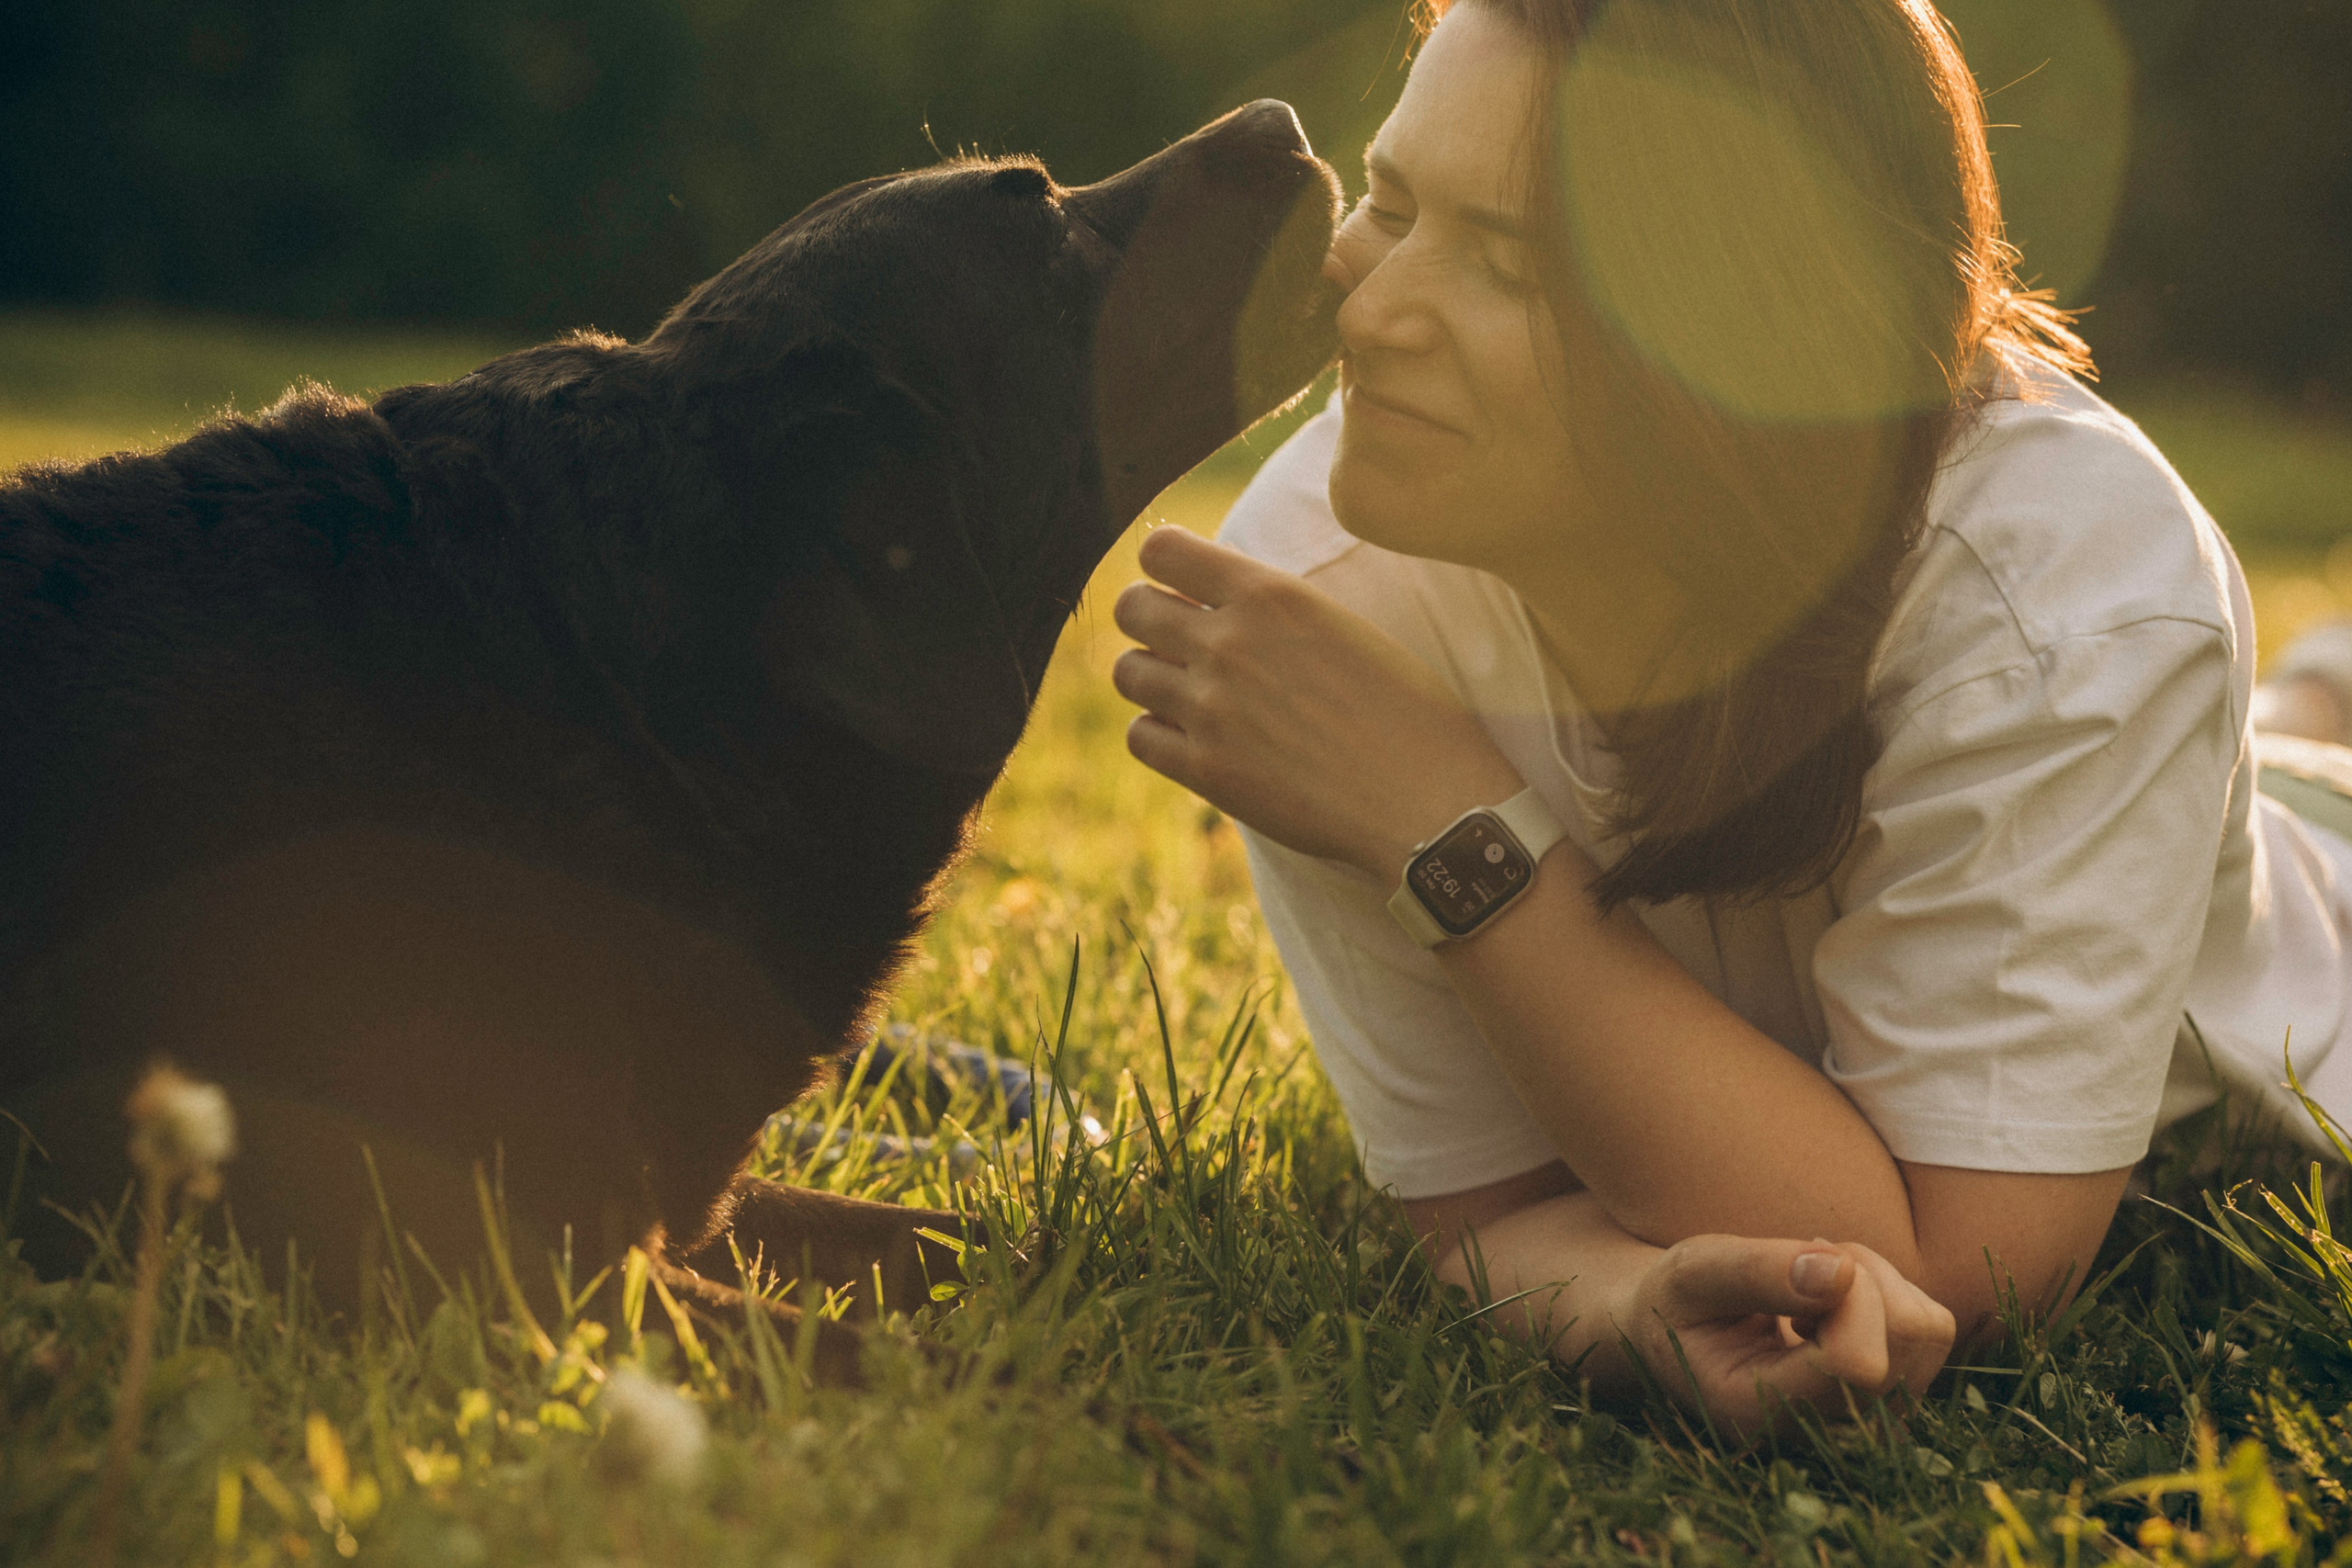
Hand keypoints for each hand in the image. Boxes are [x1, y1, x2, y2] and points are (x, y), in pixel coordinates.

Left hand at [1112, 527, 1522, 876]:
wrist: (1427, 801)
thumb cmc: (1407, 711)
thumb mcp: (1343, 626)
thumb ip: (1274, 608)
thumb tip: (1216, 597)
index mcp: (1271, 594)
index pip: (1162, 551)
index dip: (1165, 568)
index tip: (1185, 588)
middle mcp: (1230, 643)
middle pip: (1131, 607)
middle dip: (1149, 620)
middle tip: (1178, 642)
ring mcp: (1211, 708)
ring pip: (1127, 673)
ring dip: (1151, 678)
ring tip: (1189, 693)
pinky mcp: (1205, 770)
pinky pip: (1139, 736)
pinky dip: (1158, 734)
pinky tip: (1195, 738)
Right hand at [1613, 1234, 1955, 1438]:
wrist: (1682, 1337)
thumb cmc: (1679, 1301)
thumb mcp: (1692, 1272)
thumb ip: (1755, 1271)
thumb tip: (1841, 1272)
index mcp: (1759, 1414)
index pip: (1857, 1361)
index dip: (1849, 1290)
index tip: (1802, 1258)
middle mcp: (1825, 1436)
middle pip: (1907, 1338)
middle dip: (1862, 1272)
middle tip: (1801, 1259)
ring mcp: (1868, 1426)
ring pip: (1928, 1329)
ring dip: (1877, 1280)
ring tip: (1813, 1282)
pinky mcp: (1894, 1402)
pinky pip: (1934, 1328)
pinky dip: (1892, 1294)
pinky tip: (1835, 1305)